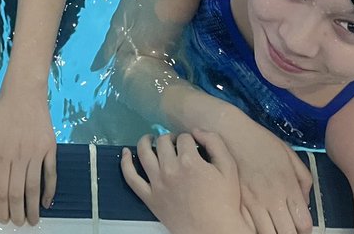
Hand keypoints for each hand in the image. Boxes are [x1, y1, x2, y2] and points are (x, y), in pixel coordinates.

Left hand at [0, 88, 57, 225]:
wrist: (24, 92)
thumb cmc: (1, 112)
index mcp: (2, 155)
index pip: (1, 189)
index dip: (2, 207)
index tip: (3, 219)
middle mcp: (20, 157)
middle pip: (18, 192)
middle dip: (17, 212)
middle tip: (18, 224)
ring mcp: (37, 153)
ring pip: (35, 187)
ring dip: (34, 207)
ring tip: (33, 221)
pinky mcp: (50, 148)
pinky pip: (51, 173)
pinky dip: (50, 190)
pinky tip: (47, 202)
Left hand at [121, 132, 250, 233]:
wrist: (215, 232)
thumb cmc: (225, 201)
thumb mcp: (228, 168)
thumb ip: (215, 143)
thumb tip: (196, 130)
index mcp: (189, 160)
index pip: (184, 138)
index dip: (189, 139)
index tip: (192, 146)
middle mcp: (169, 169)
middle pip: (163, 142)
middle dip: (170, 139)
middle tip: (175, 144)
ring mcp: (157, 183)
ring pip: (144, 153)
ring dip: (145, 141)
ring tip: (150, 139)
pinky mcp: (149, 198)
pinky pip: (131, 178)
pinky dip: (125, 162)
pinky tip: (125, 152)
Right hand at [215, 118, 312, 233]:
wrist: (229, 131)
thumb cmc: (260, 141)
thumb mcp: (289, 154)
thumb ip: (303, 179)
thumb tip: (305, 202)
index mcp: (288, 186)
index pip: (304, 224)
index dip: (304, 230)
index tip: (300, 227)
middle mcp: (272, 198)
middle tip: (286, 228)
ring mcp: (252, 202)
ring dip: (272, 233)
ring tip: (272, 226)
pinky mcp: (236, 202)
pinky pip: (247, 226)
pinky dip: (253, 228)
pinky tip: (256, 222)